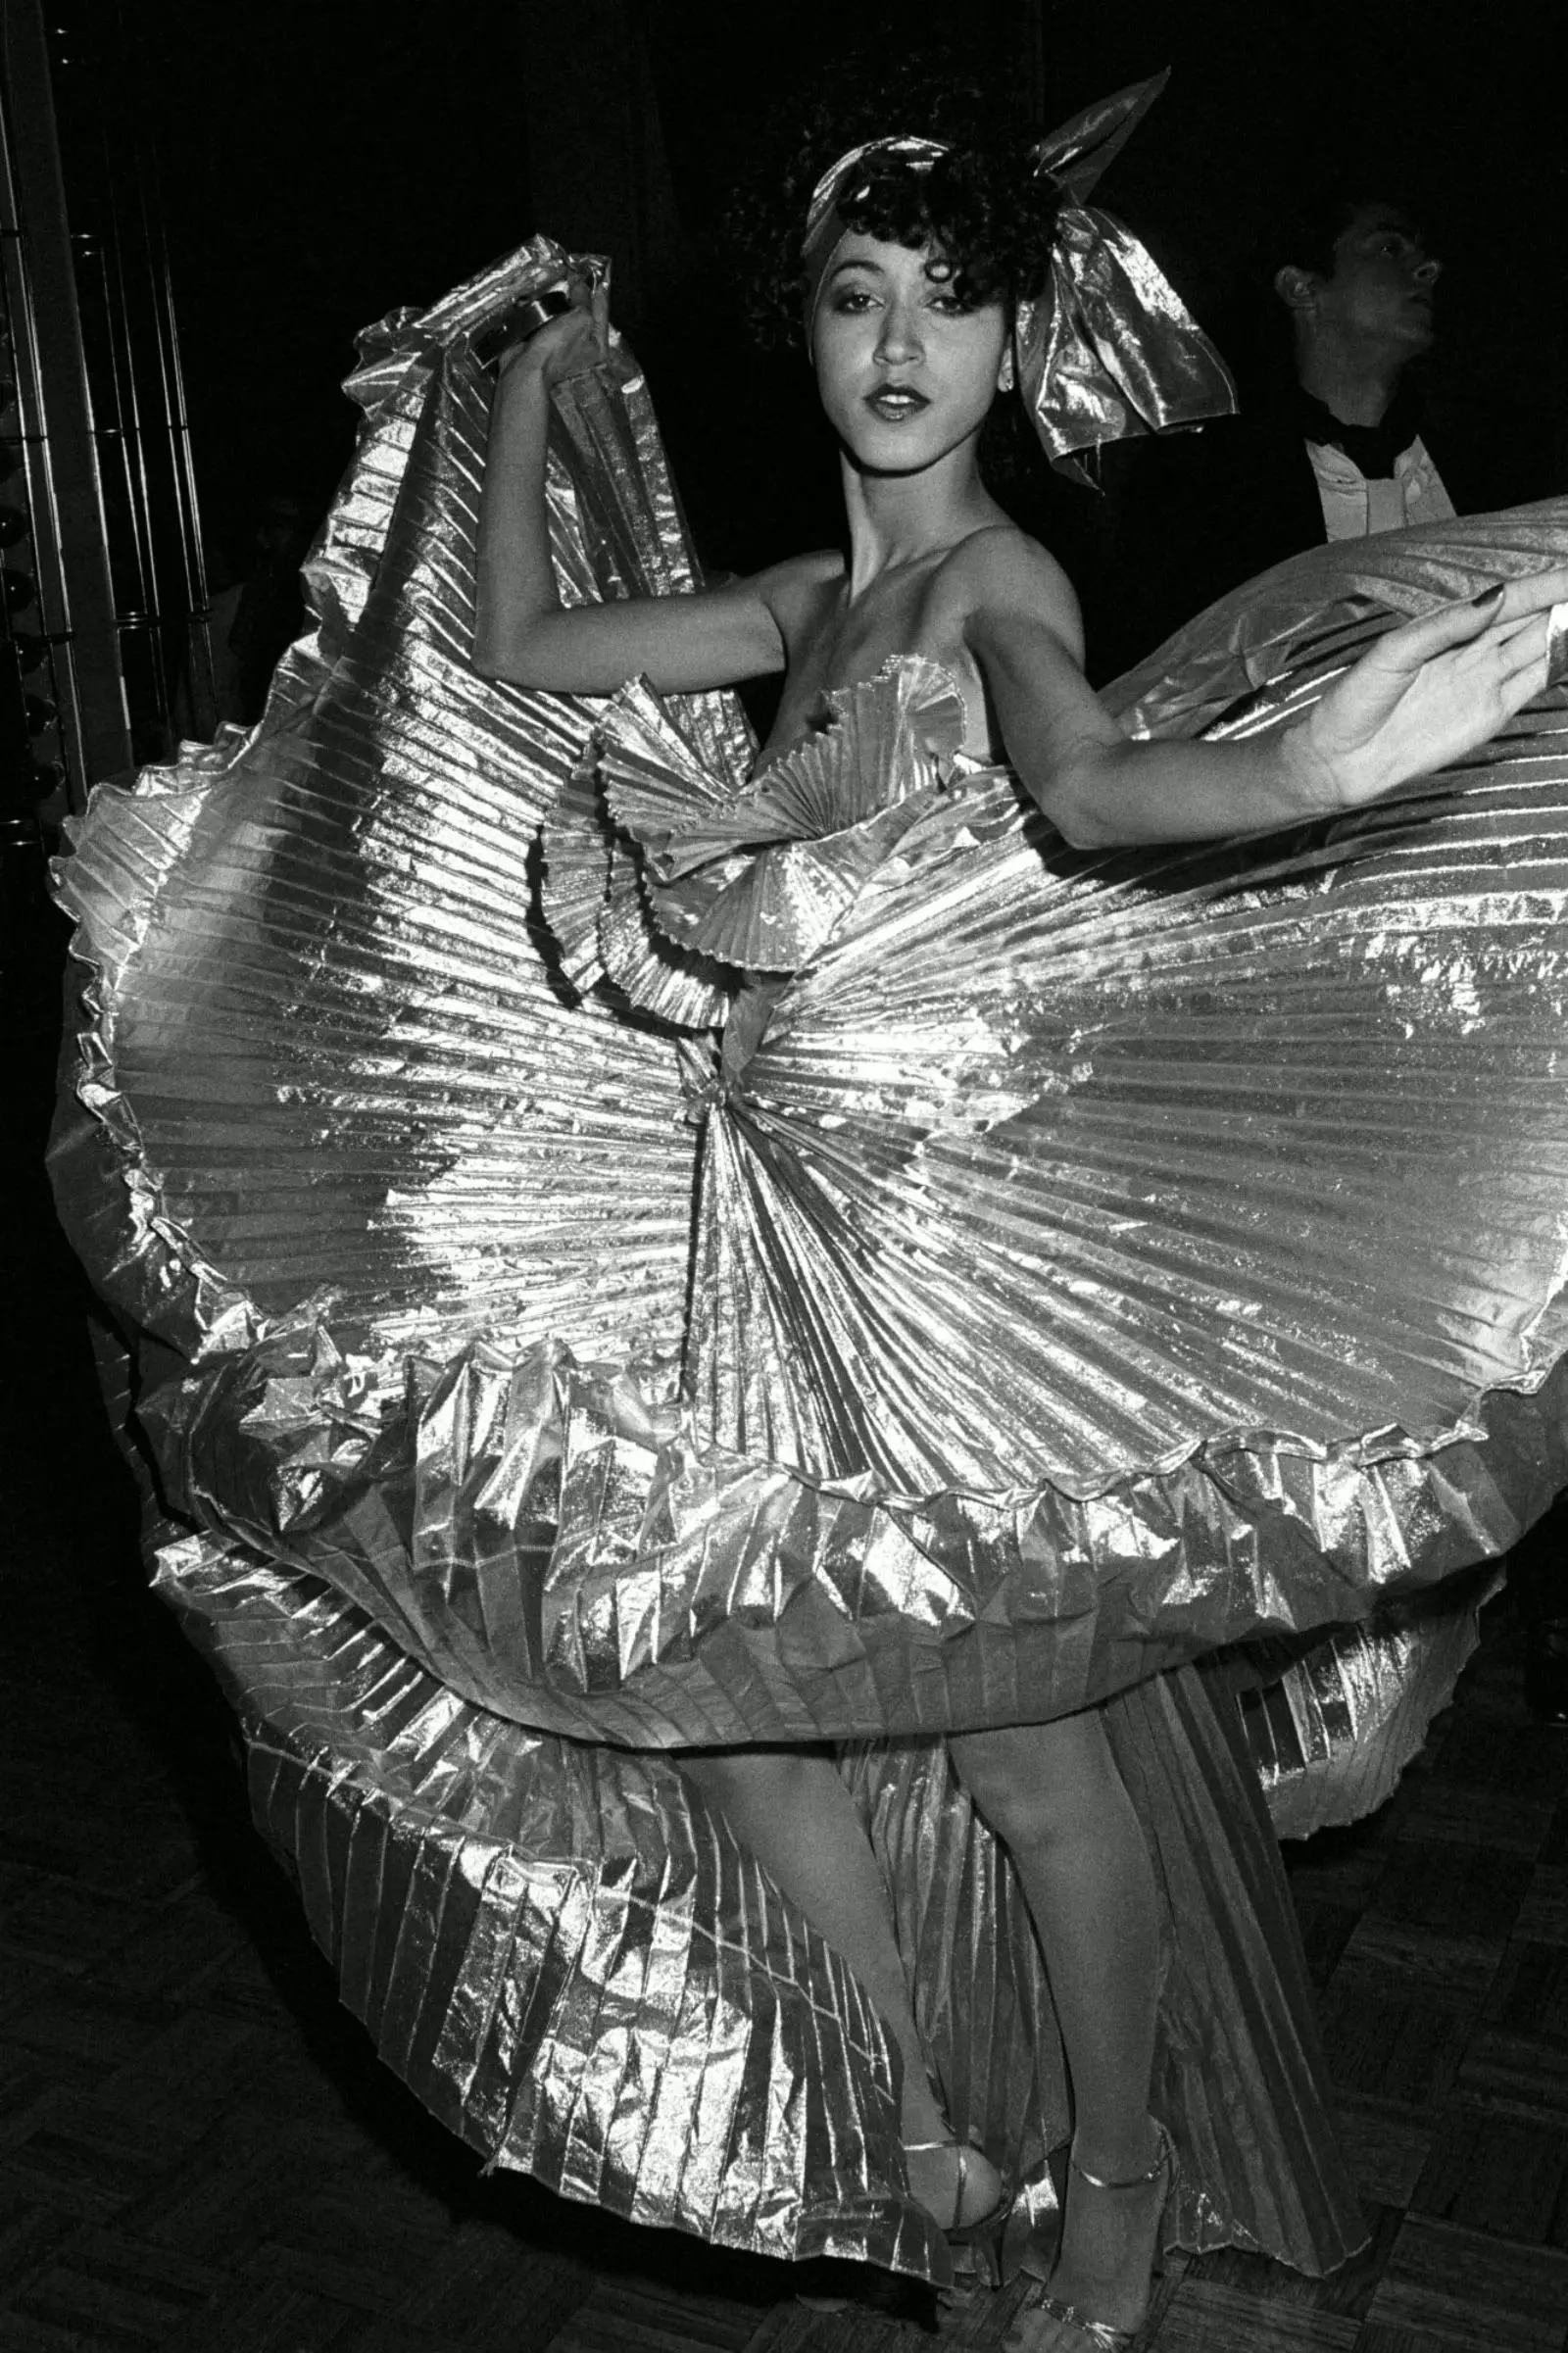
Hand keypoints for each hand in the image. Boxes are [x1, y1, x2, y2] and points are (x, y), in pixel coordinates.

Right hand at [497, 280, 609, 389]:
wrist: (526, 368)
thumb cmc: (557, 347)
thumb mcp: (580, 319)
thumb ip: (585, 299)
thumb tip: (581, 284)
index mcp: (598, 344)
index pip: (602, 310)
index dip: (598, 289)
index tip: (595, 272)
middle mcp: (584, 344)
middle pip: (585, 311)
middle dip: (580, 292)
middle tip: (576, 272)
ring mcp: (564, 343)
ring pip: (566, 313)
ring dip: (562, 298)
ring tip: (562, 279)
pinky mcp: (546, 340)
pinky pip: (550, 318)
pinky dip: (548, 306)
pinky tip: (546, 294)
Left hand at [1284, 565, 1567, 813]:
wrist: (1340, 759)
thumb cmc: (1354, 702)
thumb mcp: (1393, 653)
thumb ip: (1444, 626)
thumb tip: (1494, 597)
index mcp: (1449, 627)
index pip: (1509, 599)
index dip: (1545, 584)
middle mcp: (1473, 650)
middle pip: (1532, 618)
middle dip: (1564, 601)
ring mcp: (1485, 682)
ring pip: (1540, 647)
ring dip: (1567, 630)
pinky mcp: (1490, 715)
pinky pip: (1533, 683)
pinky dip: (1558, 665)